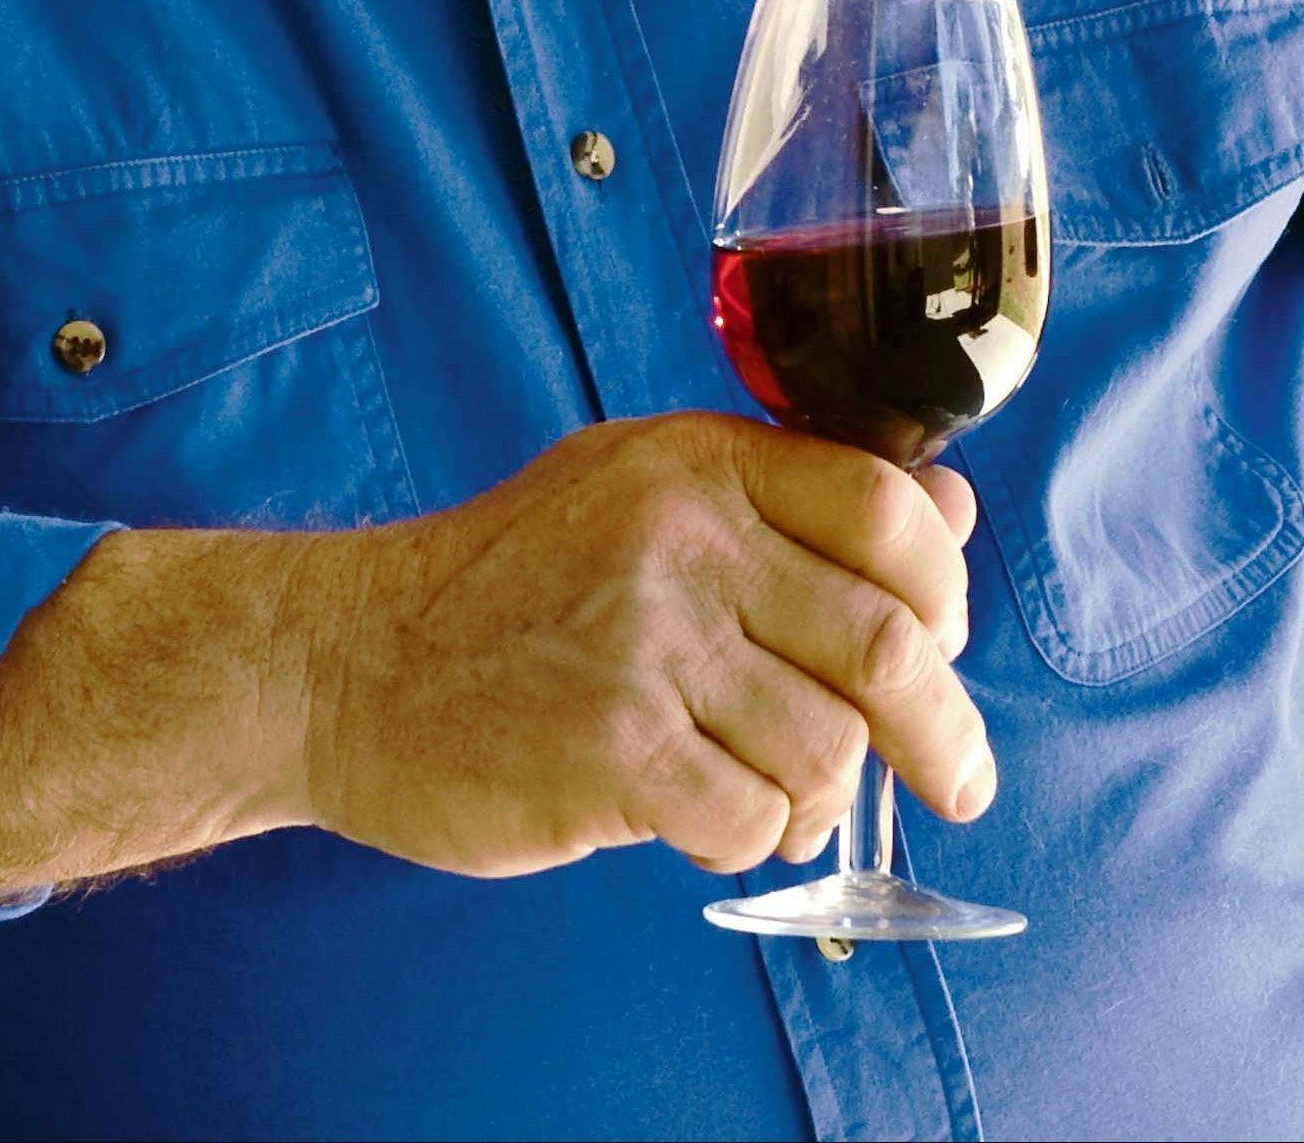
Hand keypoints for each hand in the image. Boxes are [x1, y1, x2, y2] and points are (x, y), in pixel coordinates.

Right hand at [293, 411, 991, 880]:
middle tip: (956, 778)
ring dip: (821, 797)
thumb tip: (949, 516)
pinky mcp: (612, 751)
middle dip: (941, 730)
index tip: (947, 643)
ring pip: (827, 747)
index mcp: (696, 463)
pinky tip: (704, 821)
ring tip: (770, 795)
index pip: (884, 507)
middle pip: (884, 642)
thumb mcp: (639, 488)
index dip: (943, 587)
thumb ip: (789, 500)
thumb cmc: (506, 585)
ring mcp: (646, 645)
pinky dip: (750, 840)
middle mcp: (680, 539)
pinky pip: (751, 821)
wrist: (347, 661)